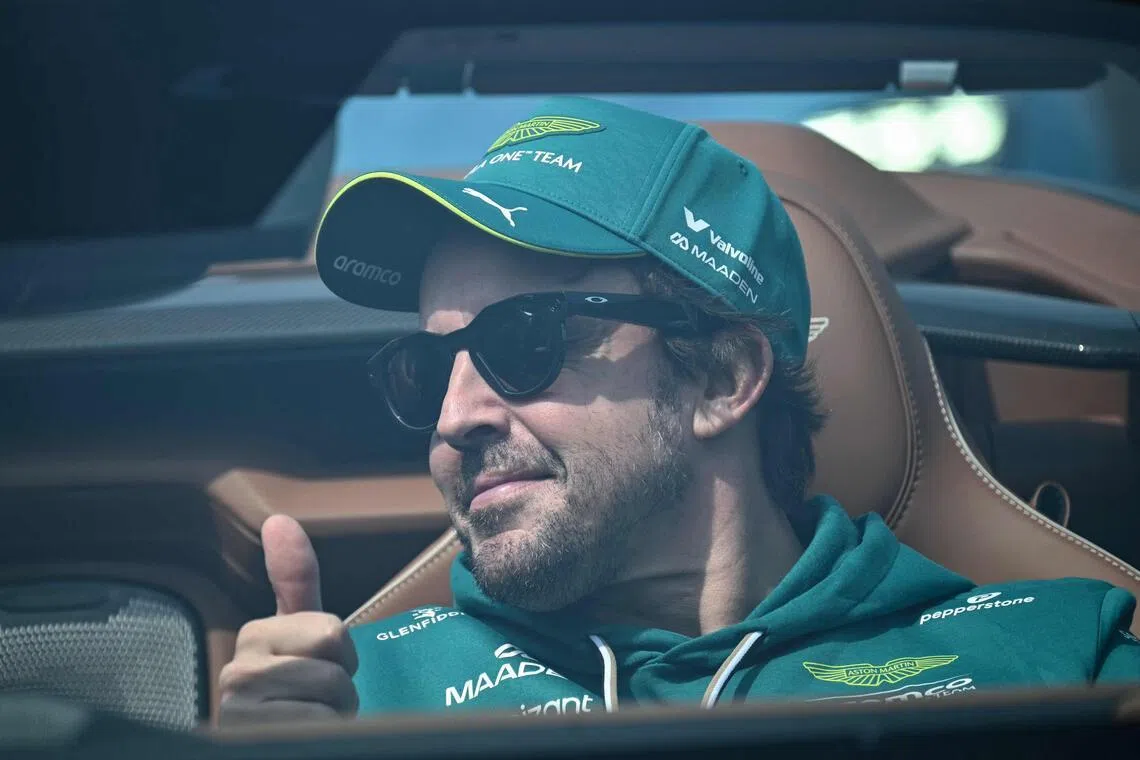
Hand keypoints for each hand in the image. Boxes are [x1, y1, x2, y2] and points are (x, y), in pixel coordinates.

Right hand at [217, 515, 359, 725]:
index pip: (331, 631)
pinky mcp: (249, 739)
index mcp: (253, 637)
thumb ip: (295, 580)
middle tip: (323, 703)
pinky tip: (305, 739)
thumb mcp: (300, 635)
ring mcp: (239, 710)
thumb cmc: (294, 694)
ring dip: (338, 716)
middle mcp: (236, 672)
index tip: (322, 671)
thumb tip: (278, 519)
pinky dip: (329, 736)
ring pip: (330, 694)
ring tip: (316, 723)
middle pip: (333, 661)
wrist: (276, 747)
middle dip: (344, 688)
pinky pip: (319, 726)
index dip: (344, 658)